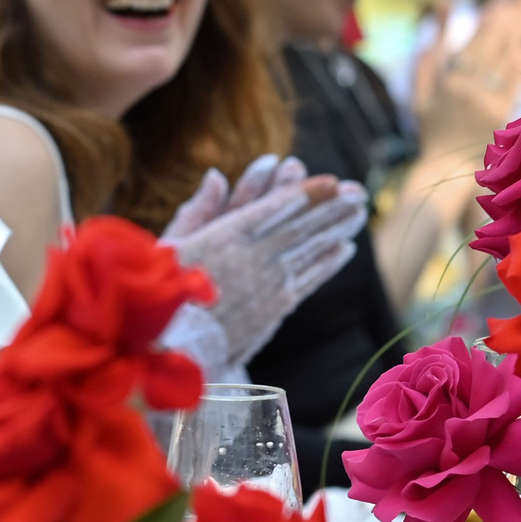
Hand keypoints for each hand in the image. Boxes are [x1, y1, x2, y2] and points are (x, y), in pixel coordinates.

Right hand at [165, 157, 368, 363]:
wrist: (175, 346)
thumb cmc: (161, 292)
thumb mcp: (171, 244)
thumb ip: (197, 209)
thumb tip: (217, 175)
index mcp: (227, 235)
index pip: (277, 207)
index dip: (307, 193)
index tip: (331, 181)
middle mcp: (255, 255)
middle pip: (302, 225)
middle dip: (332, 208)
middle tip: (358, 192)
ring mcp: (270, 282)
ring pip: (311, 249)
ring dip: (338, 229)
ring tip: (359, 213)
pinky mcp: (276, 307)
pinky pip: (309, 278)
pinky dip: (328, 263)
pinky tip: (345, 249)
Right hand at [414, 0, 520, 154]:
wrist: (444, 168)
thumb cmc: (433, 127)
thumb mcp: (423, 84)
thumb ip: (434, 43)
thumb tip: (445, 0)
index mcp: (453, 68)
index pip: (484, 21)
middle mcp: (473, 76)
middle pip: (503, 25)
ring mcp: (491, 90)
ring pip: (519, 41)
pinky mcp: (507, 105)